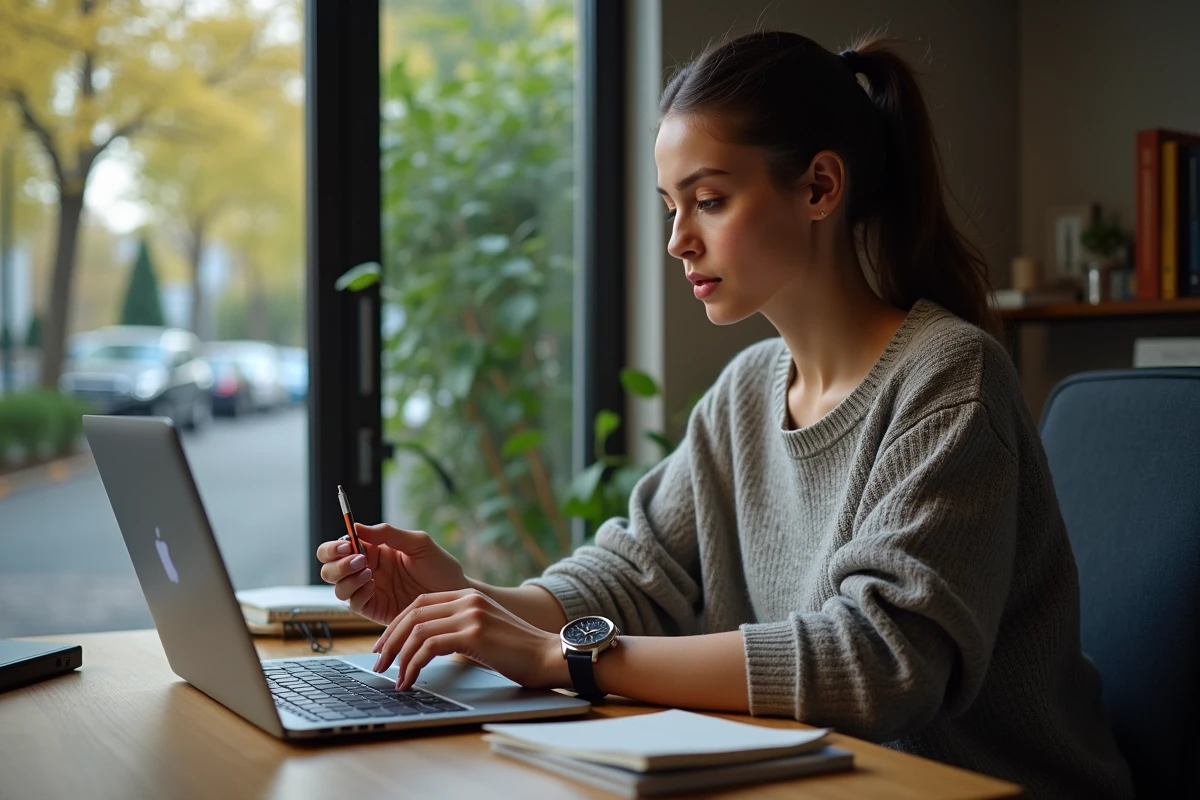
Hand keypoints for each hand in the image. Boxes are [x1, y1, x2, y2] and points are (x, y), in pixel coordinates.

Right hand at [316, 524, 467, 626]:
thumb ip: (388, 534)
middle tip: (358, 560)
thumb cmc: (440, 567)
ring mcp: (369, 591)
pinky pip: (353, 604)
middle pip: (329, 568)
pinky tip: (374, 587)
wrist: (455, 596)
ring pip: (337, 587)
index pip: (340, 546)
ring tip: (370, 574)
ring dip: (347, 579)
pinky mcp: (374, 609)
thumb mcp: (418, 543)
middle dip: (336, 563)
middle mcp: (366, 570)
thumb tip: (357, 527)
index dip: (335, 546)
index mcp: (373, 550)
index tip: (347, 545)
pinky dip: (357, 595)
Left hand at [370, 589, 567, 690]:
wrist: (548, 656)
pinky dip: (413, 665)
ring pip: (417, 631)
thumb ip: (459, 630)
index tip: (384, 645)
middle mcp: (467, 600)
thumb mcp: (484, 632)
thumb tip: (426, 647)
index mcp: (468, 596)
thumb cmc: (518, 652)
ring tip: (394, 677)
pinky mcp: (473, 633)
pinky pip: (429, 647)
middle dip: (390, 640)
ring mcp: (471, 614)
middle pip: (413, 614)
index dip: (396, 624)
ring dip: (399, 656)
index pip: (419, 603)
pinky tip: (410, 679)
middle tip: (378, 662)